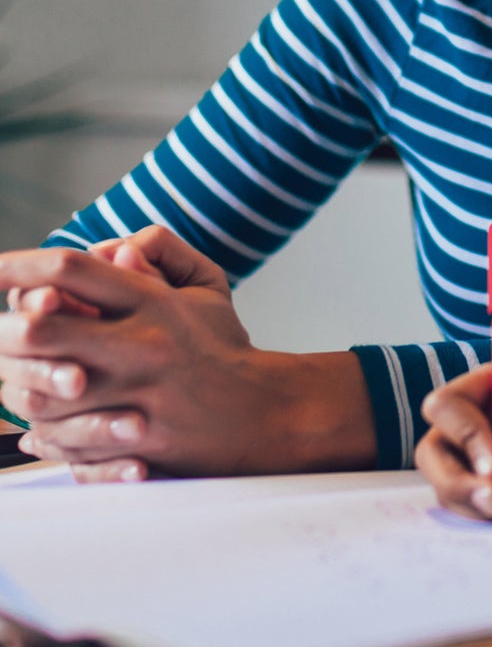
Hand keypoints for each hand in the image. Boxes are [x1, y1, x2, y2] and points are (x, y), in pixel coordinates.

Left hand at [0, 227, 375, 479]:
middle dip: (4, 329)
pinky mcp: (132, 444)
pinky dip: (39, 434)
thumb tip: (109, 250)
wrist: (263, 410)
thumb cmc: (223, 345)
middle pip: (44, 328)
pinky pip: (61, 441)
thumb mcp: (204, 289)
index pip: (73, 269)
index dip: (20, 263)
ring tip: (12, 379)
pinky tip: (34, 427)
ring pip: (40, 394)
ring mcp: (137, 399)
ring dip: (15, 386)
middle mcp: (143, 346)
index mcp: (155, 303)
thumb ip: (156, 264)